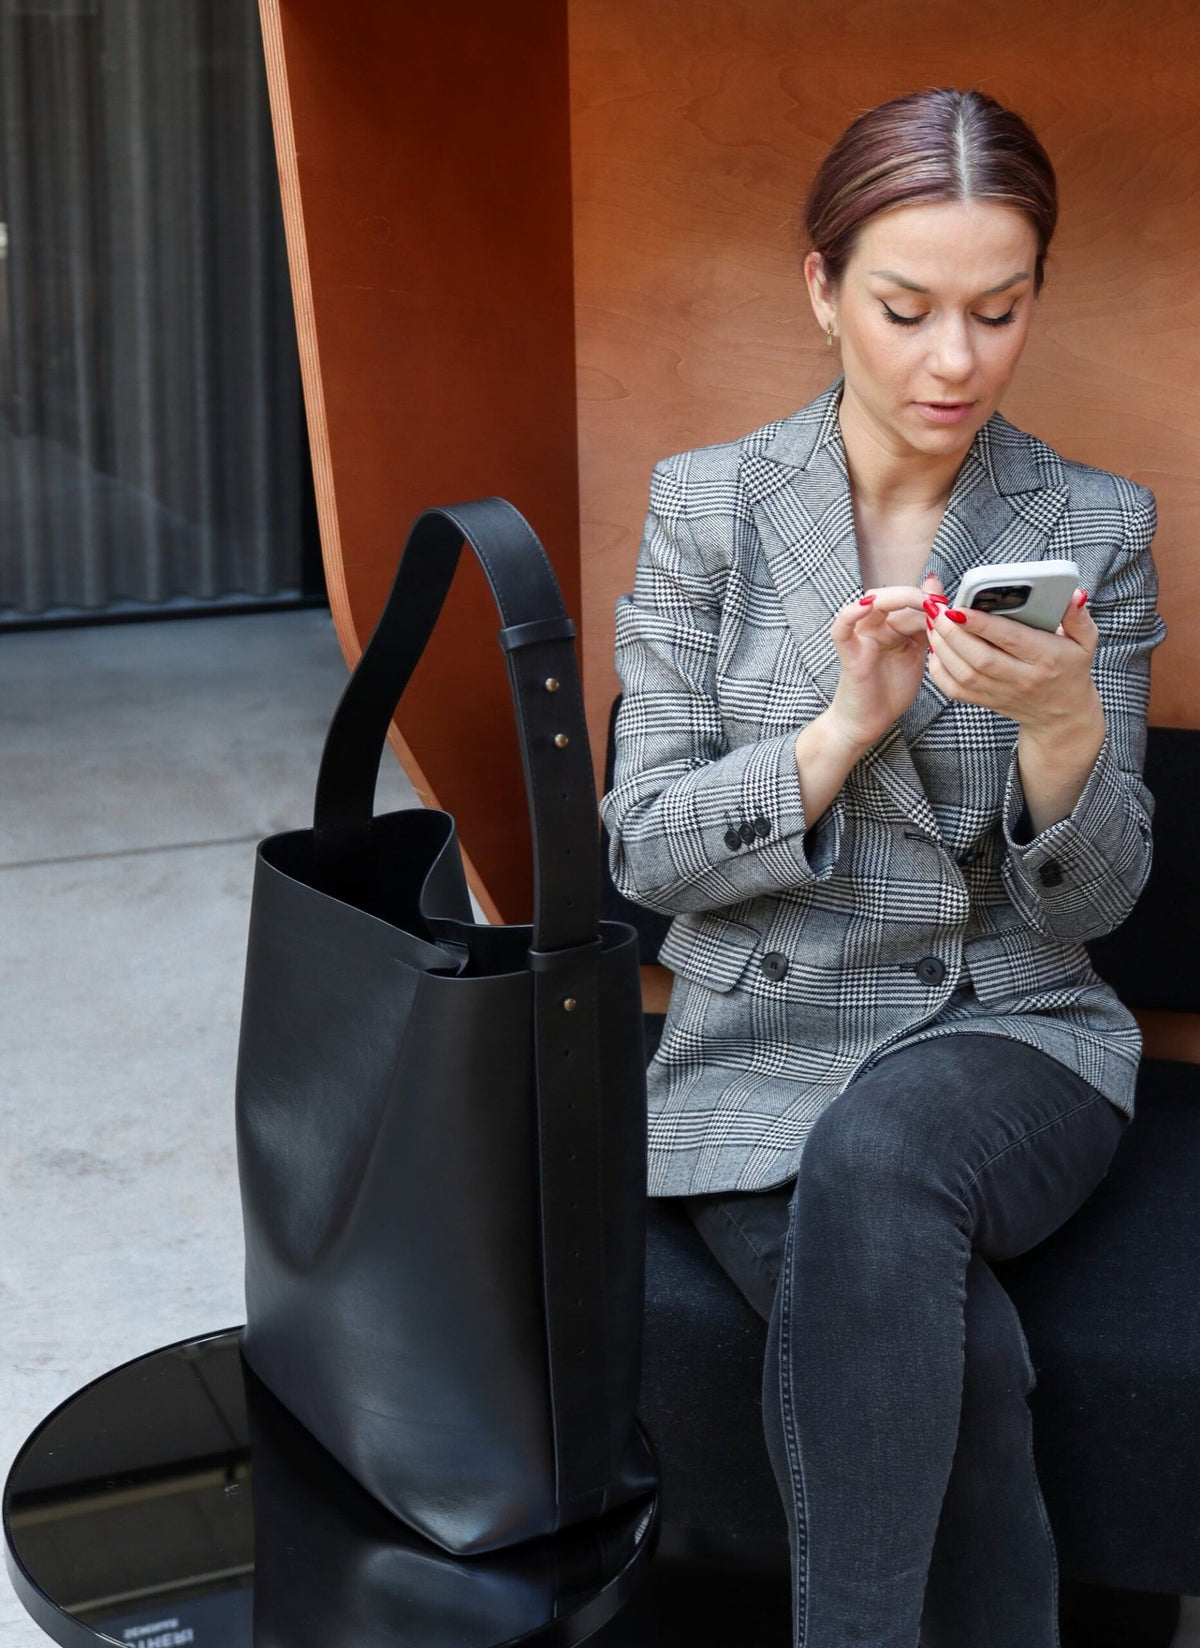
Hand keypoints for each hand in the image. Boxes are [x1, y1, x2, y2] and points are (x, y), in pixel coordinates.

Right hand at [826, 573, 947, 750]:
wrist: (869, 721)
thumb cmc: (891, 690)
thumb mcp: (918, 655)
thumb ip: (928, 628)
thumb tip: (941, 598)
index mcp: (893, 626)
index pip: (911, 602)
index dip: (932, 600)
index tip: (952, 606)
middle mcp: (876, 626)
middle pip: (893, 596)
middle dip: (919, 596)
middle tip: (940, 603)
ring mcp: (860, 637)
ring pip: (872, 603)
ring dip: (897, 597)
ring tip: (922, 602)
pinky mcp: (849, 653)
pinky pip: (842, 629)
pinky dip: (850, 614)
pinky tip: (866, 606)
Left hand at [926, 587, 1102, 735]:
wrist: (1062, 715)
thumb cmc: (1070, 668)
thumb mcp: (1084, 641)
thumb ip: (1078, 616)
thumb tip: (1073, 594)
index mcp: (1046, 657)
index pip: (1010, 639)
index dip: (981, 623)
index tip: (959, 606)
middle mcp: (1022, 678)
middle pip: (979, 657)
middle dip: (951, 631)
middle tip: (935, 606)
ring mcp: (1001, 693)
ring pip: (962, 673)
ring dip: (941, 645)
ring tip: (931, 619)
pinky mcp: (985, 702)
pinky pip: (954, 689)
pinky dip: (938, 668)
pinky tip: (935, 646)